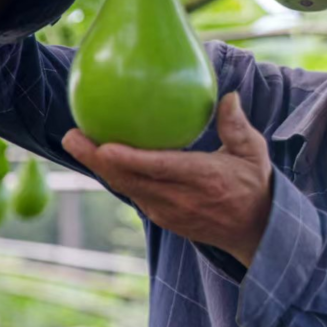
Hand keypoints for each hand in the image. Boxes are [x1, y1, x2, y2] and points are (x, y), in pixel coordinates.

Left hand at [61, 93, 272, 266]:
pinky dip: (114, 176)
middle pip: (130, 180)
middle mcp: (181, 198)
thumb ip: (237, 126)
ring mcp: (168, 211)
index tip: (104, 146)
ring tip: (76, 141)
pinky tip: (99, 156)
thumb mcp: (253, 152)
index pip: (161, 169)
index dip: (130, 160)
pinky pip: (132, 193)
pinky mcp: (161, 217)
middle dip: (97, 159)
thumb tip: (228, 96)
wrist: (254, 230)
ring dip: (99, 167)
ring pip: (126, 188)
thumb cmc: (253, 185)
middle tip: (72, 135)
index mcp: (204, 179)